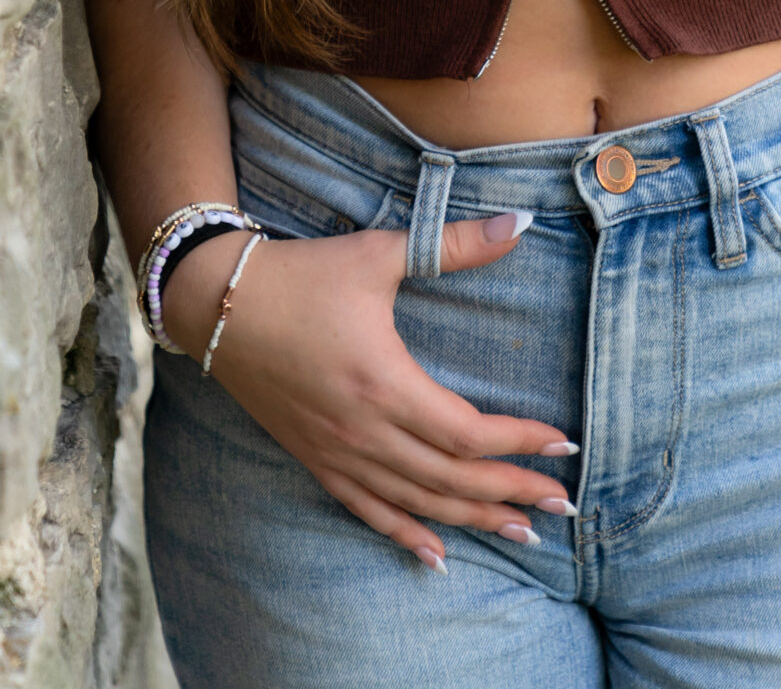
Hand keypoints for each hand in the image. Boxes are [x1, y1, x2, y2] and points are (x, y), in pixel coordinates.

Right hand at [161, 215, 575, 569]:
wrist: (217, 303)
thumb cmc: (304, 274)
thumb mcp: (380, 253)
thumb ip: (455, 244)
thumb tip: (521, 223)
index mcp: (383, 383)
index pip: (467, 432)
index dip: (519, 443)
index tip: (563, 443)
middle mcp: (363, 431)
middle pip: (451, 479)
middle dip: (510, 493)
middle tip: (561, 504)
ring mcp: (337, 452)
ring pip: (416, 502)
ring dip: (472, 520)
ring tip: (522, 534)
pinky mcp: (315, 458)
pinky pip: (366, 509)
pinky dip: (405, 534)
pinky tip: (435, 556)